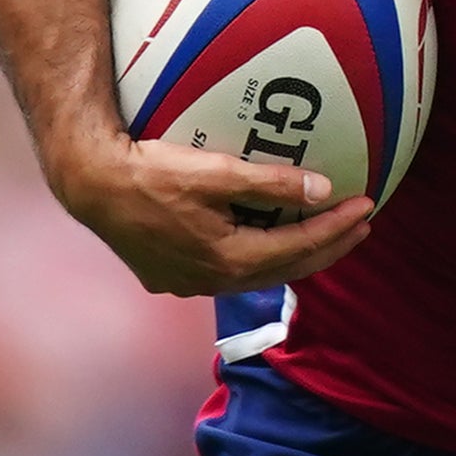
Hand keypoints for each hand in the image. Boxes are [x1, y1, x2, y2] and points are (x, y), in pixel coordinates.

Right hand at [53, 133, 373, 295]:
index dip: (337, 228)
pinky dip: (258, 255)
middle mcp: (211, 282)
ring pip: (257, 274)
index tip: (367, 206)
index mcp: (229, 261)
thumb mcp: (215, 172)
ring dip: (293, 254)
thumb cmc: (149, 173)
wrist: (89, 183)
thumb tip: (324, 190)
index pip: (300, 246)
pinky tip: (267, 240)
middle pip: (285, 268)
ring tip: (324, 234)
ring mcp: (188, 283)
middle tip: (360, 226)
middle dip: (327, 247)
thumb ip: (271, 183)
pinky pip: (228, 270)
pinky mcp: (170, 275)